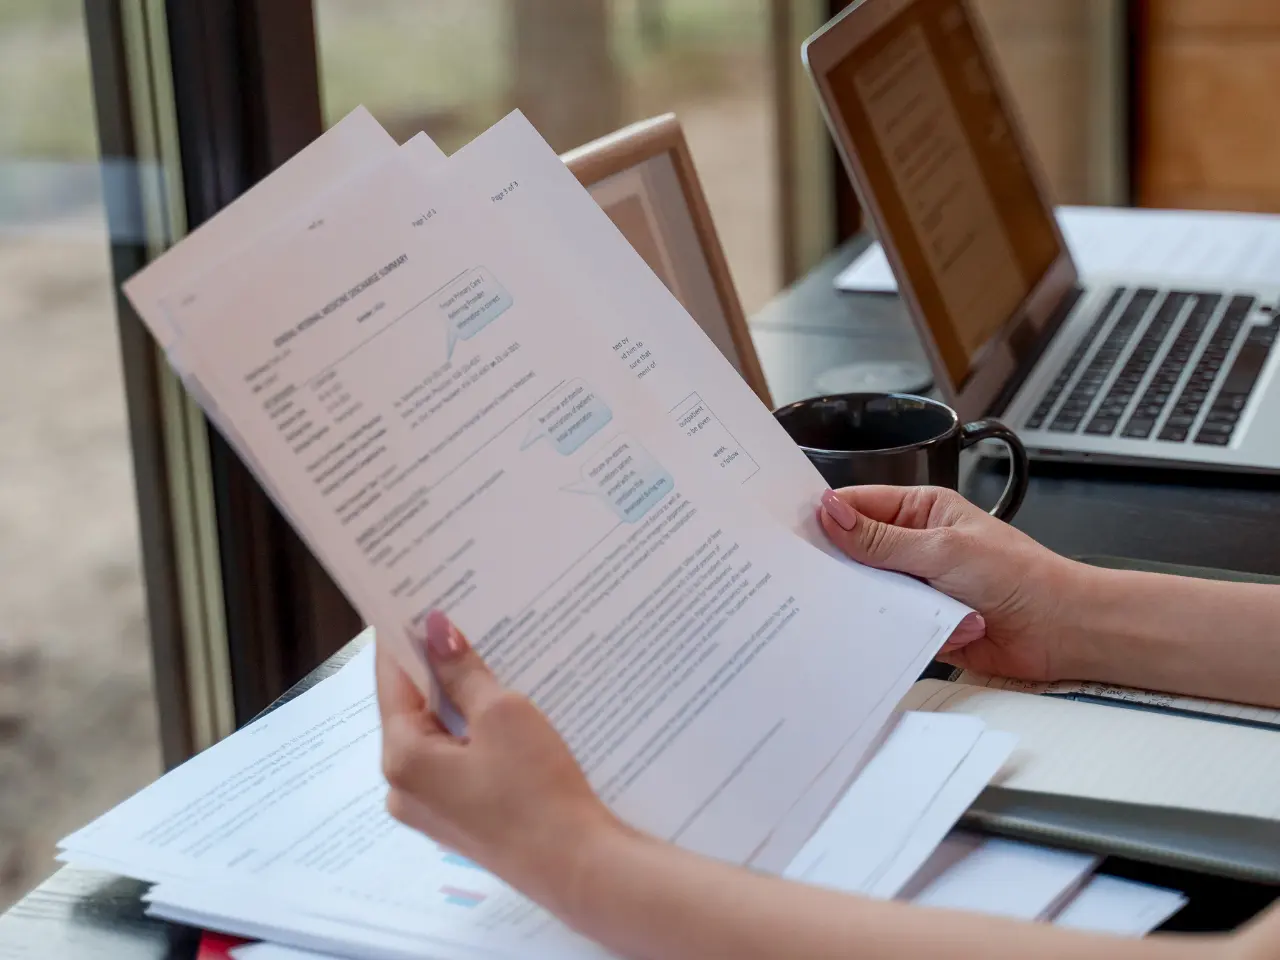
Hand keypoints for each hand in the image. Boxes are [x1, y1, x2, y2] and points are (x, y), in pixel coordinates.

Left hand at [377, 611, 620, 910]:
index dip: (406, 639)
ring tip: (492, 661)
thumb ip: (463, 672)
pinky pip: (457, 761)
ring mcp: (431, 808)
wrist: (575, 864)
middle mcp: (403, 787)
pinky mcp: (461, 818)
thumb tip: (437, 631)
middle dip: (438, 669)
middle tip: (463, 623)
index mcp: (402, 758)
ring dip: (461, 702)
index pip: (391, 680)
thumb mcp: (502, 715)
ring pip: (438, 736)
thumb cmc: (536, 790)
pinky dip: (474, 734)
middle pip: (413, 709)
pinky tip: (504, 712)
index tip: (416, 602)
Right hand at [818, 486, 1083, 681]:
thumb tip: (832, 513)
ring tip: (835, 603)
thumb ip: (881, 538)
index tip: (793, 530)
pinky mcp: (920, 622)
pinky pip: (884, 623)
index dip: (826, 516)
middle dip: (838, 562)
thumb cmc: (1018, 576)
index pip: (859, 505)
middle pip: (856, 550)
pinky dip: (879, 628)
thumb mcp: (942, 548)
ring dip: (863, 598)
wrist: (1059, 630)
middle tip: (802, 572)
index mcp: (921, 511)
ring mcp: (916, 585)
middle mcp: (915, 546)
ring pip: (867, 589)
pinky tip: (865, 631)